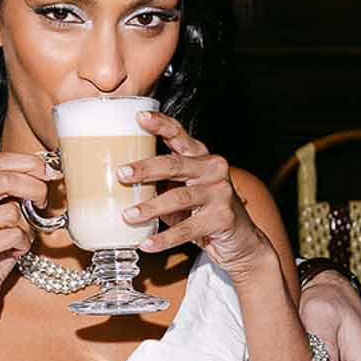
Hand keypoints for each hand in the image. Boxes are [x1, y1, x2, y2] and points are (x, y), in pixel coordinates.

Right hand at [0, 153, 48, 321]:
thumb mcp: (0, 221)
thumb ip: (13, 197)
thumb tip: (45, 174)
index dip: (28, 163)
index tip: (49, 172)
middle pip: (5, 179)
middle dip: (34, 188)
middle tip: (44, 201)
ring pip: (12, 212)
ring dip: (25, 229)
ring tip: (17, 241)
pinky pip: (12, 236)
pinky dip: (21, 246)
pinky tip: (11, 254)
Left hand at [120, 111, 274, 279]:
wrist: (240, 240)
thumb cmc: (203, 212)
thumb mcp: (182, 192)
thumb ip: (159, 184)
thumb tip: (120, 184)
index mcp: (200, 158)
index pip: (179, 135)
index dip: (160, 124)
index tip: (139, 117)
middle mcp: (212, 170)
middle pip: (175, 164)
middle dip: (146, 169)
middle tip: (122, 174)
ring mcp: (220, 193)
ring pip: (179, 197)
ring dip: (151, 207)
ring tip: (129, 215)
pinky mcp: (222, 218)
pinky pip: (187, 229)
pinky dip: (164, 238)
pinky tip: (147, 243)